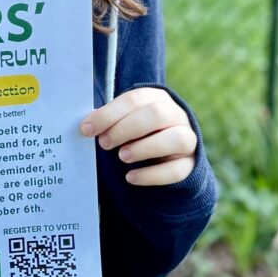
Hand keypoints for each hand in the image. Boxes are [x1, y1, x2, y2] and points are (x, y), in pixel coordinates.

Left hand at [80, 88, 195, 185]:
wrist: (167, 154)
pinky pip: (177, 170)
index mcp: (157, 98)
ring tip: (122, 157)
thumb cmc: (137, 132)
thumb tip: (87, 126)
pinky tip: (131, 177)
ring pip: (177, 138)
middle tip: (104, 143)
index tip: (87, 129)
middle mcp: (176, 115)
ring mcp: (188, 140)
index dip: (109, 113)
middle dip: (126, 128)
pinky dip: (153, 175)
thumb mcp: (123, 121)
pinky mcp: (190, 165)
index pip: (135, 100)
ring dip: (146, 147)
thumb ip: (109, 120)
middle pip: (158, 114)